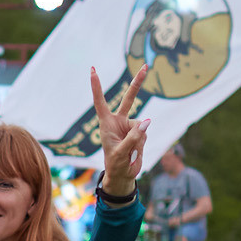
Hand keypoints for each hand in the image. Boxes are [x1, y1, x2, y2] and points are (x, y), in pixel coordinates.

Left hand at [91, 67, 149, 195]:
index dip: (96, 87)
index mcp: (106, 123)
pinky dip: (142, 144)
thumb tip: (148, 121)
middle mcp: (118, 121)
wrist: (122, 174)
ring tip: (129, 154)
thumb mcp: (122, 152)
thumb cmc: (116, 163)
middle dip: (138, 83)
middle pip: (129, 99)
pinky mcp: (139, 132)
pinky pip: (145, 134)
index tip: (93, 70)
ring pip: (141, 127)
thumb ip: (134, 137)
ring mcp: (129, 126)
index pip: (100, 102)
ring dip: (138, 142)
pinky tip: (135, 152)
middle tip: (146, 66)